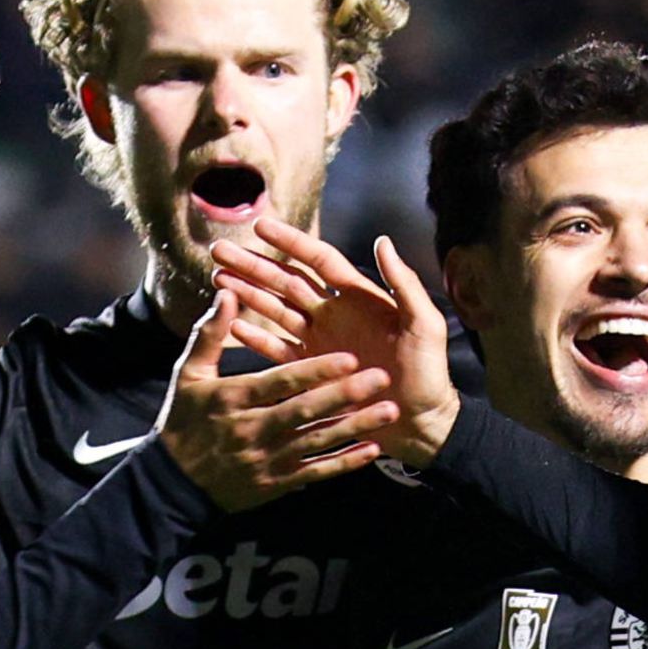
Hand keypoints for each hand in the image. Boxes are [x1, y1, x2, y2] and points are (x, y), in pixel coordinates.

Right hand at [157, 291, 398, 510]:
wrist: (172, 485)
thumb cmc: (182, 420)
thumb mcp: (188, 374)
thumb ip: (210, 333)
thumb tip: (227, 293)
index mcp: (232, 398)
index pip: (279, 382)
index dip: (314, 370)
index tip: (347, 356)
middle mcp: (252, 431)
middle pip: (305, 411)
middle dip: (345, 394)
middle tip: (381, 377)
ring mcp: (266, 460)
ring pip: (317, 442)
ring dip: (356, 427)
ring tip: (389, 412)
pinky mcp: (276, 484)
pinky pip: (315, 473)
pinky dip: (344, 463)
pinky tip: (372, 450)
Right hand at [210, 216, 460, 466]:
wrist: (423, 423)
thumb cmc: (429, 373)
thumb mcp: (425, 325)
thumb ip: (404, 284)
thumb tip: (383, 241)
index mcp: (359, 298)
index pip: (318, 260)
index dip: (290, 242)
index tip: (259, 226)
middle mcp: (334, 316)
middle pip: (287, 282)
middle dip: (253, 265)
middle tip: (219, 250)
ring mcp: (321, 343)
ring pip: (276, 311)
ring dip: (248, 295)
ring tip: (218, 279)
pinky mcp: (313, 373)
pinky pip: (279, 352)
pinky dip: (256, 338)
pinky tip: (232, 325)